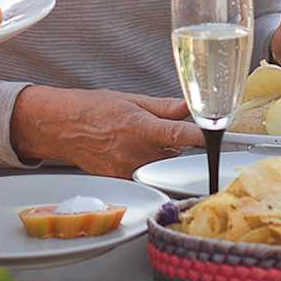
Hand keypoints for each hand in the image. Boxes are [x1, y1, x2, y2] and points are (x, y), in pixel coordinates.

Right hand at [11, 87, 201, 175]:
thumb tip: (189, 107)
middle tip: (156, 128)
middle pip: (176, 152)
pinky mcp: (123, 180)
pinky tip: (130, 150)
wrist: (64, 128)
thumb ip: (165, 108)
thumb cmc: (94, 110)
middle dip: (175, 142)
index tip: (216, 137)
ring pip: (163, 164)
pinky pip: (147, 173)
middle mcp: (138, 153)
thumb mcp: (132, 100)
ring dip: (161, 153)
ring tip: (139, 138)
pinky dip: (146, 163)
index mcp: (143, 129)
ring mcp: (130, 170)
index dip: (202, 138)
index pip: (181, 136)